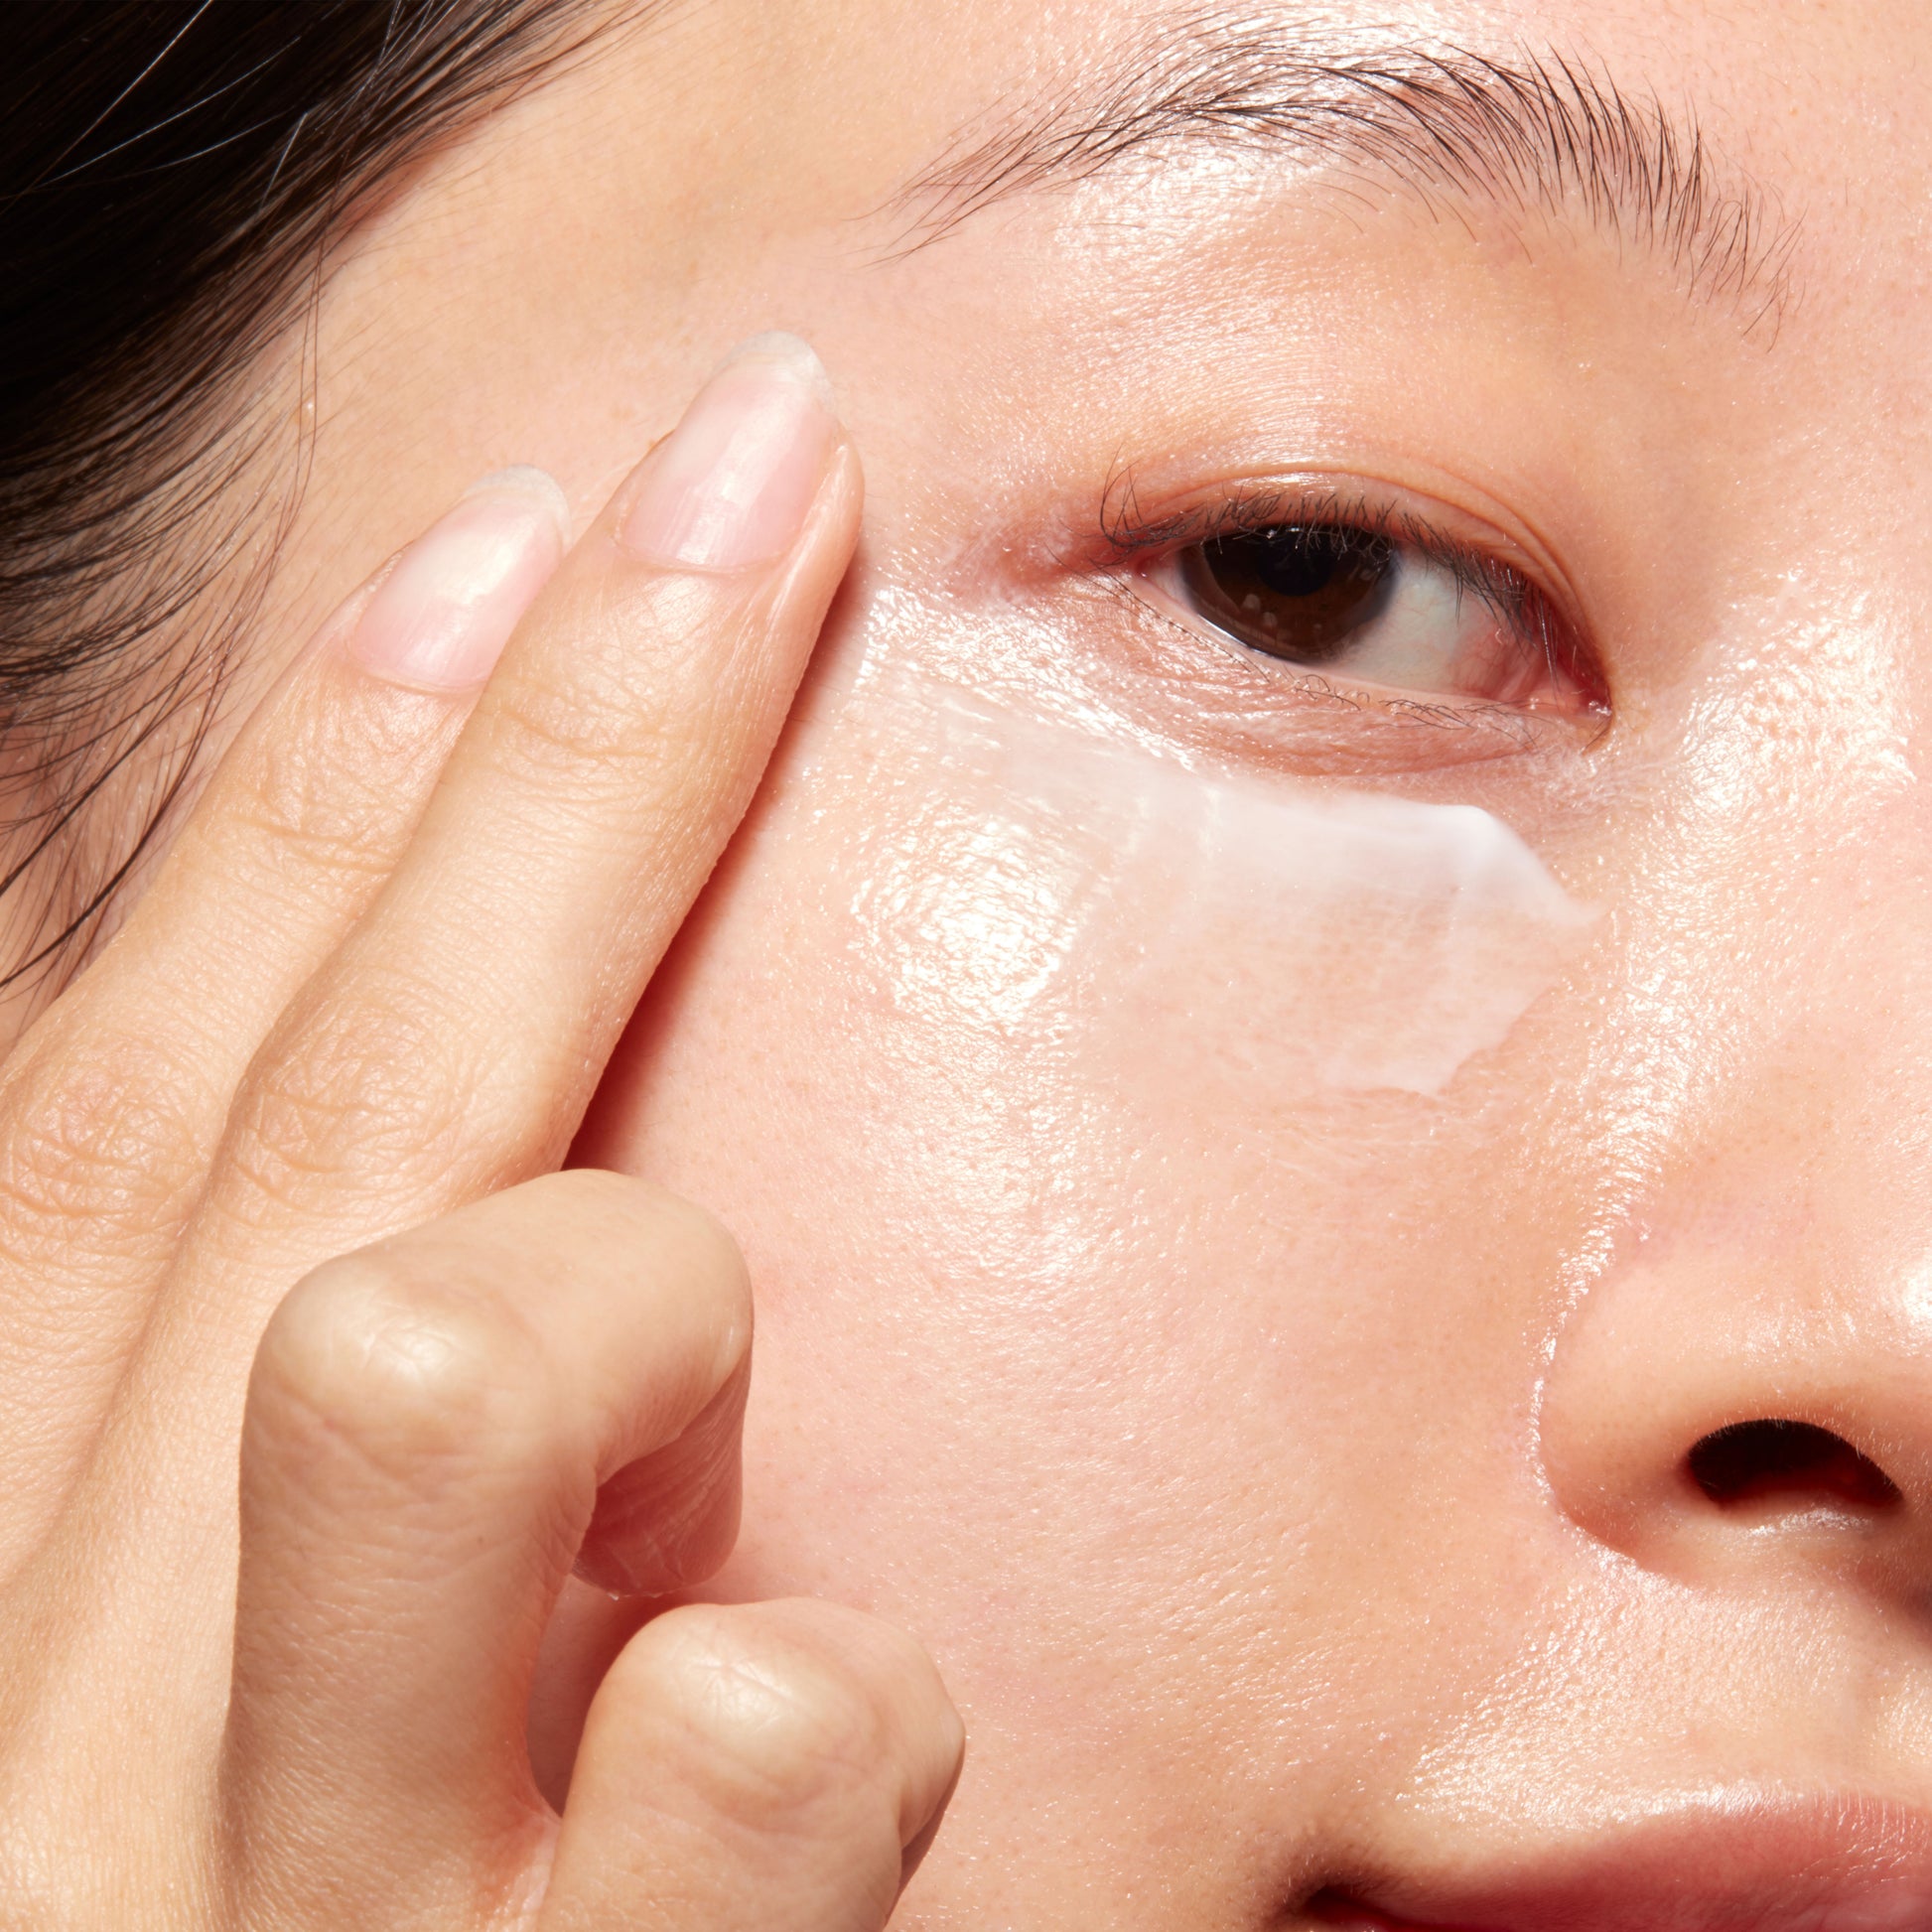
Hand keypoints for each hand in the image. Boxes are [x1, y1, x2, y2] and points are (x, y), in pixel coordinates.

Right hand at [0, 335, 960, 1927]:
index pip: (178, 1078)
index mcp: (30, 1581)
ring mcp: (315, 1896)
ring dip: (597, 1296)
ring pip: (434, 1362)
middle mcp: (105, 1715)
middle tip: (752, 475)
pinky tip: (815, 1712)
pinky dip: (798, 1706)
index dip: (332, 773)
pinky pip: (748, 1744)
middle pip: (341, 1112)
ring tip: (659, 1367)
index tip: (515, 522)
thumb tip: (270, 1086)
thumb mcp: (145, 1709)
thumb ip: (186, 1401)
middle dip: (563, 762)